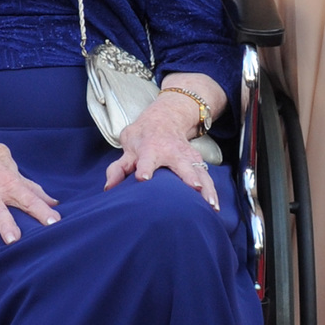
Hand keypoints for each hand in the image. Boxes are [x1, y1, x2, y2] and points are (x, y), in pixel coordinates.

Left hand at [104, 91, 218, 208]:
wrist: (166, 118)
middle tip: (194, 187)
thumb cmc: (143, 136)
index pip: (146, 158)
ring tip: (210, 205)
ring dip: (205, 188)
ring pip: (198, 172)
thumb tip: (109, 188)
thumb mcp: (128, 146)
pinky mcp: (197, 162)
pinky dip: (212, 191)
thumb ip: (118, 168)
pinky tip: (215, 206)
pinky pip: (206, 177)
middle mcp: (171, 152)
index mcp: (150, 148)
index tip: (143, 178)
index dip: (144, 167)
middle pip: (181, 164)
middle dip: (188, 175)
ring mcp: (187, 156)